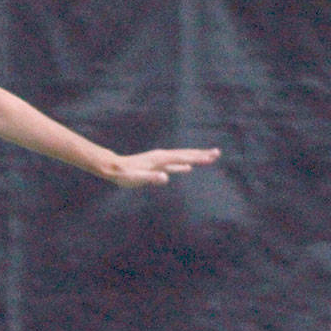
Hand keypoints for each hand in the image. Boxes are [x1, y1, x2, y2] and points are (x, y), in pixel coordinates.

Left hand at [103, 147, 220, 187]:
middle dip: (201, 154)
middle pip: (185, 154)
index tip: (211, 157)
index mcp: (160, 159)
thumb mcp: (136, 178)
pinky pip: (174, 163)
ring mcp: (160, 160)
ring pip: (181, 157)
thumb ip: (151, 177)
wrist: (113, 168)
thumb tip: (165, 177)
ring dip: (195, 157)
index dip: (197, 158)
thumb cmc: (124, 175)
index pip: (183, 158)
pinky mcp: (156, 164)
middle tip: (217, 153)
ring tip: (208, 157)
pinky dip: (183, 164)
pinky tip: (188, 167)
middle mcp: (162, 156)